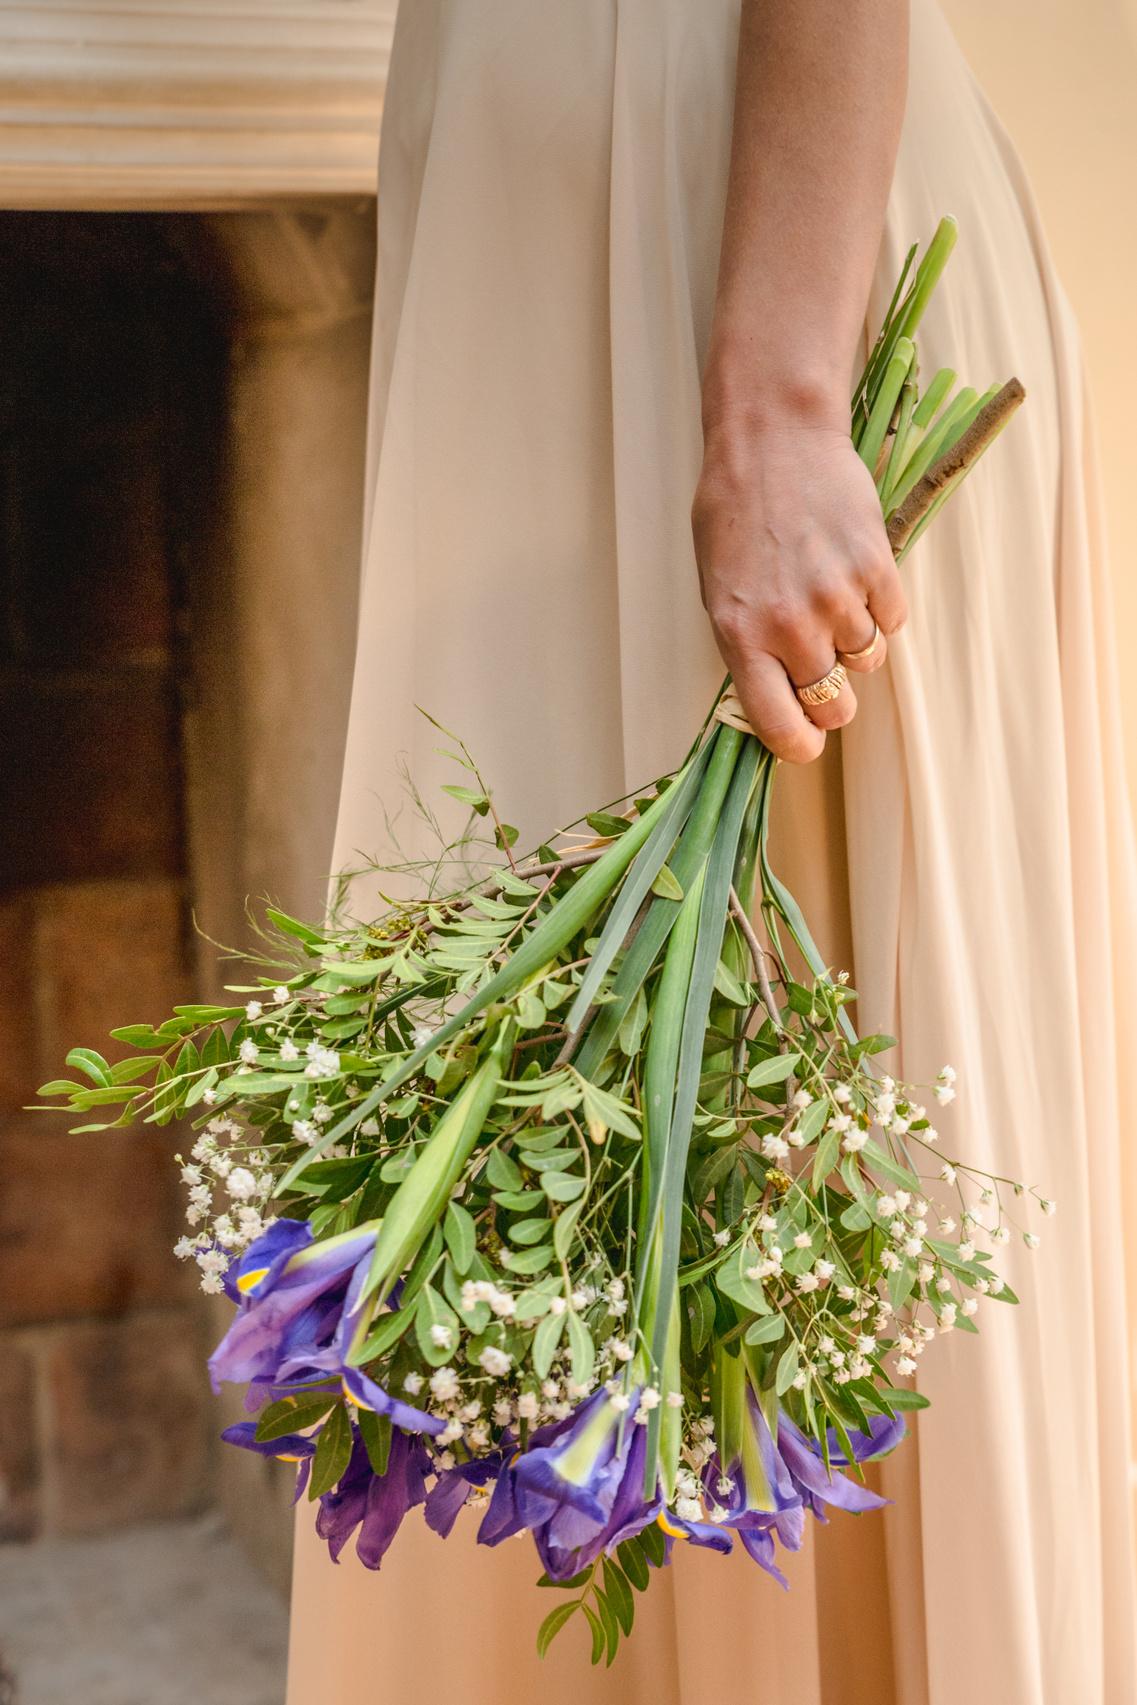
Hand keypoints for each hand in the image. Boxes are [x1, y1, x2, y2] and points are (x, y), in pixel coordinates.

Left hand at [692, 415, 906, 761]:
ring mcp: (836, 597)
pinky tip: (854, 573)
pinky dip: (879, 607)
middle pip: (834, 704)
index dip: (800, 745)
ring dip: (855, 642)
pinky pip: (892, 620)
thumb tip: (780, 701)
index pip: (781, 725)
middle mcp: (790, 625)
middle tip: (824, 671)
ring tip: (832, 598)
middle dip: (832, 698)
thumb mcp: (720, 591)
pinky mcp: (876, 568)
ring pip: (867, 660)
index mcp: (741, 636)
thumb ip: (749, 648)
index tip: (807, 744)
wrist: (774, 442)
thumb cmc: (736, 516)